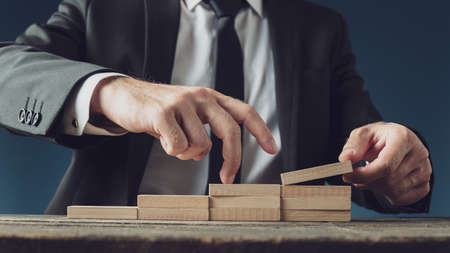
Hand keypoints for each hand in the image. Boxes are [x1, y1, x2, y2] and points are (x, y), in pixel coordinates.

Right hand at [90, 76, 277, 183]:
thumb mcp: (188, 115)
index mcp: (210, 97)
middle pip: (230, 130)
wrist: (126, 97)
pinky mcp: (163, 112)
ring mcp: (182, 103)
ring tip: (174, 142)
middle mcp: (201, 96)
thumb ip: (204, 129)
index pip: (244, 111)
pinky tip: (162, 139)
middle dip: (232, 159)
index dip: (261, 130)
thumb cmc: (160, 111)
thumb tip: (208, 155)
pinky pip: (178, 147)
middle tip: (227, 178)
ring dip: (188, 154)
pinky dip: (172, 152)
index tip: (272, 150)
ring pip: (201, 145)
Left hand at [338, 122, 431, 205]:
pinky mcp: (425, 185)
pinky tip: (382, 182)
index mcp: (403, 137)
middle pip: (389, 180)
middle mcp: (419, 153)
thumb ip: (352, 146)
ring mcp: (425, 170)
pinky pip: (402, 199)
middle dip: (367, 180)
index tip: (347, 175)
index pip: (386, 165)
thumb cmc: (377, 138)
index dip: (363, 174)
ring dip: (375, 187)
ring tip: (371, 174)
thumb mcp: (362, 135)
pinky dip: (387, 195)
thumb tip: (345, 159)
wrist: (394, 142)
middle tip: (357, 173)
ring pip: (395, 192)